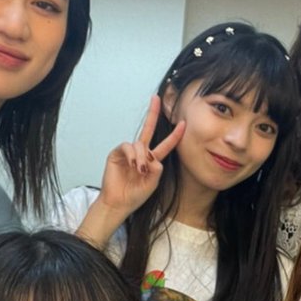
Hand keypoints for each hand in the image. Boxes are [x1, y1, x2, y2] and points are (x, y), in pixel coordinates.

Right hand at [97, 96, 185, 218]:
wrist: (118, 202)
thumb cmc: (135, 195)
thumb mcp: (152, 184)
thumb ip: (157, 170)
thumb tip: (153, 157)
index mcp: (152, 160)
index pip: (165, 145)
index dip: (175, 135)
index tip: (183, 124)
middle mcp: (141, 153)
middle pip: (149, 129)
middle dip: (153, 113)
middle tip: (156, 98)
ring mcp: (129, 153)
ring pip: (140, 143)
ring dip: (142, 157)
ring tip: (139, 170)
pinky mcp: (117, 153)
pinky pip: (127, 146)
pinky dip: (132, 154)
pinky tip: (133, 164)